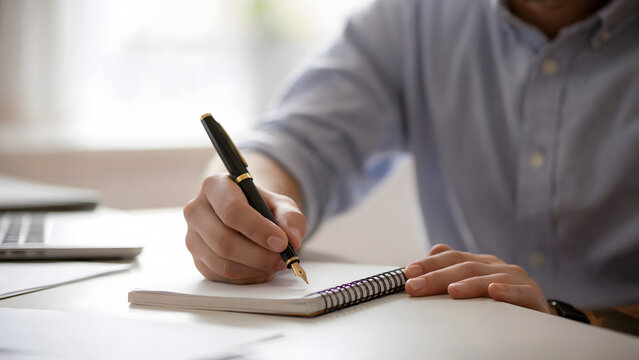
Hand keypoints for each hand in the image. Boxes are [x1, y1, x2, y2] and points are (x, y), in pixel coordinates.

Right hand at [183, 174, 306, 283]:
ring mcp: (193, 237)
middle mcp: (196, 211)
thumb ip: (291, 217)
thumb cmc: (261, 206)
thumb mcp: (281, 203)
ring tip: (275, 264)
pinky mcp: (198, 260)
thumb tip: (292, 239)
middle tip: (283, 259)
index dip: (258, 229)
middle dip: (259, 256)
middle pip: (224, 241)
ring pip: (222, 264)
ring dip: (255, 269)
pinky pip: (222, 277)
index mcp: (215, 186)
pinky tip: (261, 269)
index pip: (231, 210)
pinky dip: (247, 278)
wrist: (246, 214)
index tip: (282, 242)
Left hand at [404, 244, 550, 312]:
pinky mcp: (532, 295)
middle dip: (437, 276)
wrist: (538, 311)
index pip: (450, 257)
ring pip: (489, 278)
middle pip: (464, 266)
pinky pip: (519, 292)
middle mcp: (496, 266)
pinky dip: (506, 292)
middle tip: (415, 287)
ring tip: (451, 291)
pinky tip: (494, 293)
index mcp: (479, 262)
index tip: (408, 273)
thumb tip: (431, 251)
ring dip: (468, 284)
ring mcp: (515, 279)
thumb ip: (453, 268)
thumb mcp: (475, 281)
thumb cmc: (500, 298)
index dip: (429, 264)